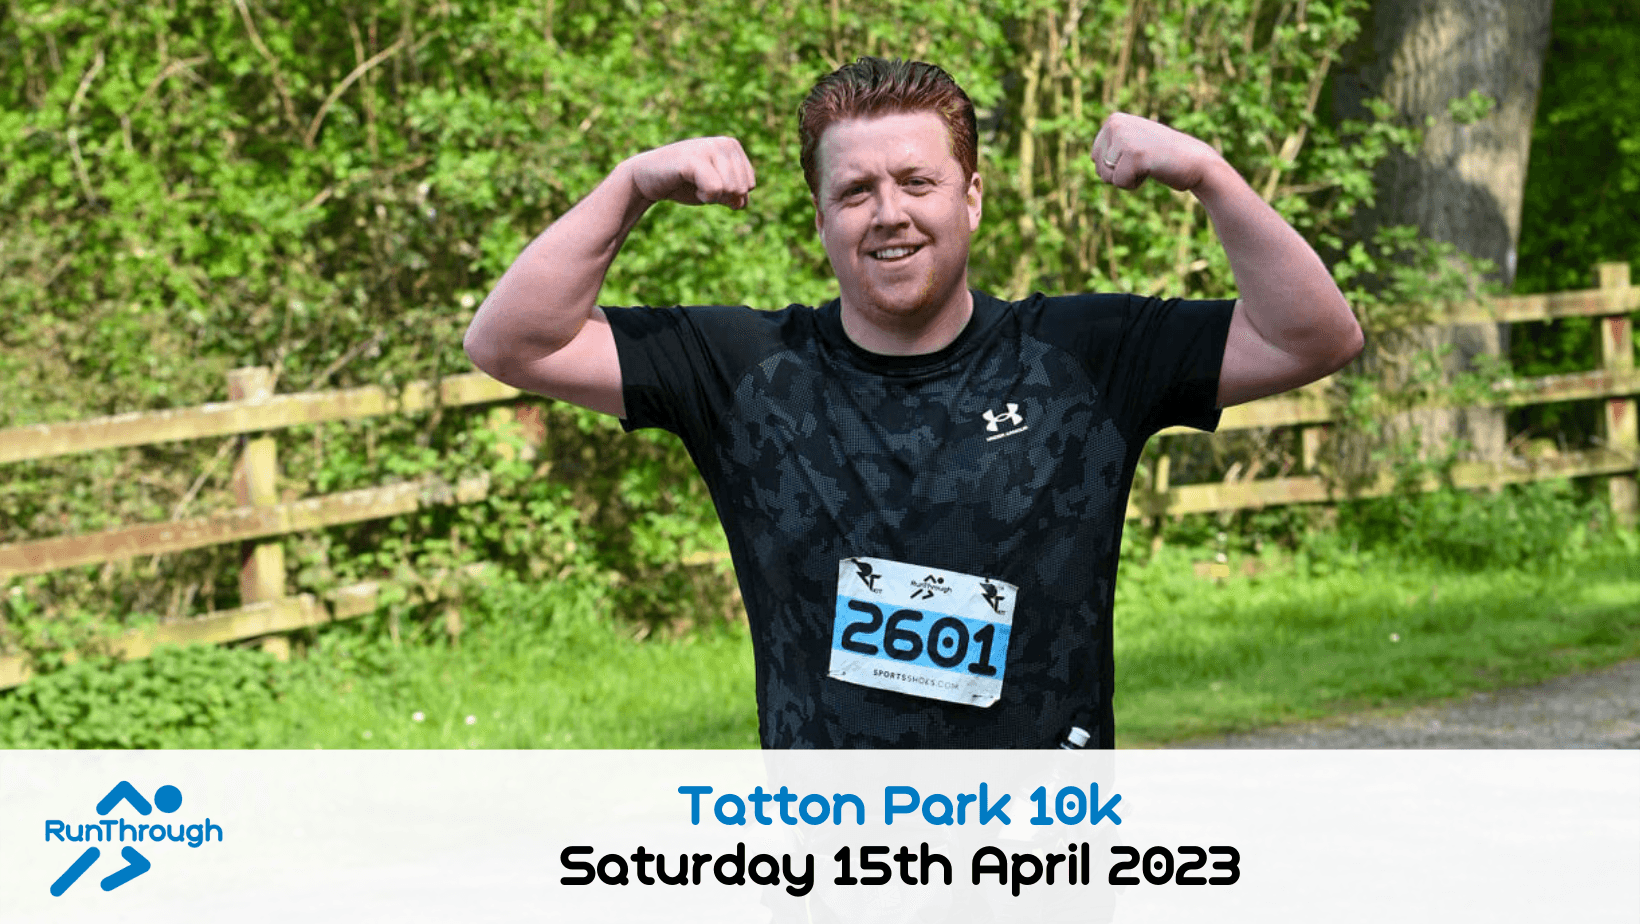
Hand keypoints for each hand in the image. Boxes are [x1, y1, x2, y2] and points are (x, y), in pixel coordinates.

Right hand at [627, 136, 756, 209]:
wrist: (647, 178)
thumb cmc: (683, 183)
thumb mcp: (715, 191)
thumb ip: (734, 196)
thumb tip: (741, 203)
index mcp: (733, 146)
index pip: (750, 185)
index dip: (730, 194)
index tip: (709, 184)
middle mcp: (724, 143)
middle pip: (742, 188)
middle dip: (722, 196)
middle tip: (700, 185)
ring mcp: (710, 148)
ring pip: (731, 190)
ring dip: (712, 197)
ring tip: (694, 183)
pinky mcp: (695, 159)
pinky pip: (716, 190)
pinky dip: (704, 197)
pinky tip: (689, 184)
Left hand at [1090, 113, 1224, 191]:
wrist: (1196, 162)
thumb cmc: (1163, 157)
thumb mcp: (1134, 143)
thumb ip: (1113, 146)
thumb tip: (1091, 157)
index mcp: (1113, 120)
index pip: (1094, 158)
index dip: (1115, 166)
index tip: (1137, 156)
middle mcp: (1115, 124)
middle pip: (1098, 168)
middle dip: (1118, 174)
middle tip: (1144, 162)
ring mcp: (1124, 137)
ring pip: (1106, 177)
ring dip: (1127, 179)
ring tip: (1148, 164)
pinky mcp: (1134, 154)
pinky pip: (1119, 183)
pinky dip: (1134, 184)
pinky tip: (1151, 170)